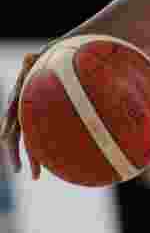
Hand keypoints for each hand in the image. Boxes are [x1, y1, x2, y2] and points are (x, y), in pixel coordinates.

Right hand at [1, 51, 43, 178]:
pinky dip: (43, 152)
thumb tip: (30, 56)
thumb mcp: (41, 60)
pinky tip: (47, 166)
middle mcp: (22, 112)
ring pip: (29, 142)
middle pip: (15, 136)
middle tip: (19, 170)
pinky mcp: (43, 121)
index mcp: (19, 100)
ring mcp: (32, 118)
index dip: (8, 128)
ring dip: (31, 159)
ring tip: (34, 176)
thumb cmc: (48, 61)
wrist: (58, 63)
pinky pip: (41, 139)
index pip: (11, 117)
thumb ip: (34, 62)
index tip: (7, 138)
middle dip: (15, 154)